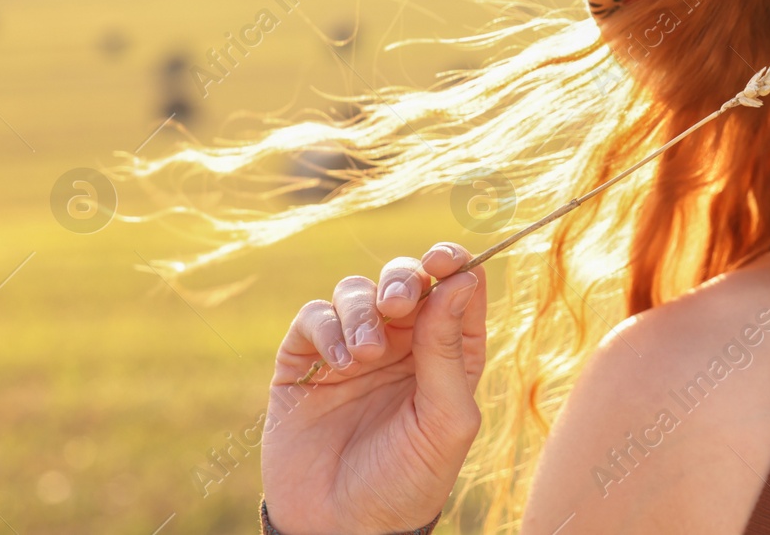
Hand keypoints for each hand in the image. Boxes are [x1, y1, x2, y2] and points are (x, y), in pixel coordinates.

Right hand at [261, 243, 486, 534]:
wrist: (341, 528)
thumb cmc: (407, 481)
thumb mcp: (445, 421)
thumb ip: (449, 352)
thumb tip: (463, 281)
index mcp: (446, 355)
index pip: (454, 290)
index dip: (451, 263)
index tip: (444, 260)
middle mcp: (402, 346)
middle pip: (404, 279)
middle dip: (401, 278)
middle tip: (398, 302)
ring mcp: (351, 352)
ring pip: (356, 291)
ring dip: (362, 311)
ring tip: (367, 355)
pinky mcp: (305, 364)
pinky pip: (313, 318)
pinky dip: (327, 329)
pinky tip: (340, 365)